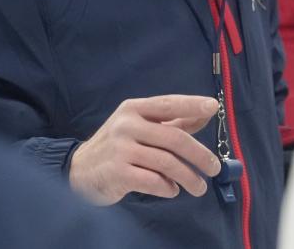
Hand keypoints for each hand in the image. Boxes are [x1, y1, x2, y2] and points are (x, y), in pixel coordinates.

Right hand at [69, 94, 221, 203]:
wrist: (78, 170)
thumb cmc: (117, 146)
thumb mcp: (140, 127)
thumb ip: (171, 122)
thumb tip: (205, 115)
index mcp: (134, 109)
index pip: (168, 104)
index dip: (192, 105)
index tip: (214, 107)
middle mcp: (127, 125)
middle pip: (174, 138)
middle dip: (199, 154)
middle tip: (215, 167)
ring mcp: (121, 149)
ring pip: (167, 162)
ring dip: (189, 177)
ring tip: (200, 187)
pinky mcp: (117, 173)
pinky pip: (153, 181)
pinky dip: (168, 188)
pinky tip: (173, 190)